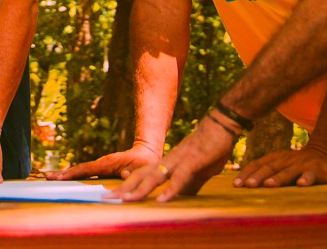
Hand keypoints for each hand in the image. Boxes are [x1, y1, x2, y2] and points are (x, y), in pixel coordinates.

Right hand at [46, 144, 160, 180]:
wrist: (146, 154)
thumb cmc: (145, 163)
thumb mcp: (141, 169)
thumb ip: (133, 173)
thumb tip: (124, 176)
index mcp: (107, 163)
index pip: (87, 169)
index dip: (73, 173)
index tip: (60, 177)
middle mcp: (100, 164)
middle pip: (78, 168)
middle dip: (63, 173)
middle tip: (46, 177)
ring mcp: (100, 166)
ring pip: (79, 170)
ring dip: (65, 174)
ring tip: (49, 177)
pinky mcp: (101, 169)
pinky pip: (84, 172)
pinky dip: (72, 175)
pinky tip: (64, 179)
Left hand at [112, 115, 235, 201]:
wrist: (221, 124)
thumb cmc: (210, 148)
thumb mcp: (198, 171)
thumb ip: (188, 184)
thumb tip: (180, 199)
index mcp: (167, 163)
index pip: (142, 175)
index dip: (127, 184)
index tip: (112, 193)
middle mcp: (168, 161)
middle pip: (140, 176)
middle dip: (123, 188)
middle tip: (105, 197)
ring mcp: (179, 161)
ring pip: (154, 177)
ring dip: (139, 190)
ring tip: (124, 201)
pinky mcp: (193, 162)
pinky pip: (180, 178)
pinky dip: (170, 190)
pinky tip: (162, 200)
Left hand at [234, 144, 326, 187]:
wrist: (326, 153)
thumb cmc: (296, 164)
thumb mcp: (280, 164)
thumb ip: (265, 171)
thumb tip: (242, 183)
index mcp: (275, 159)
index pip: (257, 165)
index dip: (246, 174)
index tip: (235, 184)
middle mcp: (286, 161)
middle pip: (270, 168)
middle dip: (258, 177)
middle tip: (247, 185)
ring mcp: (301, 165)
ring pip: (288, 172)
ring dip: (278, 178)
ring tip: (268, 185)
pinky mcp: (316, 170)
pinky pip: (311, 175)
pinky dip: (306, 179)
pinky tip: (301, 185)